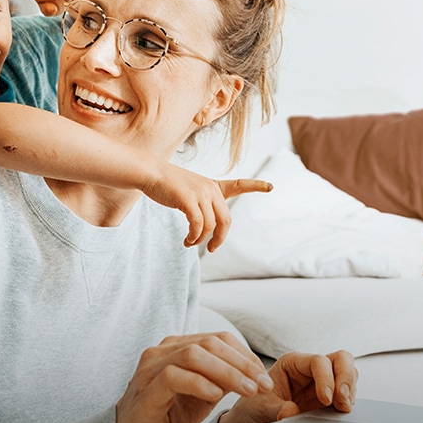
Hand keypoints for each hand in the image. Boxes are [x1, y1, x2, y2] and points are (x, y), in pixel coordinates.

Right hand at [115, 332, 273, 422]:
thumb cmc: (168, 410)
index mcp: (178, 346)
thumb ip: (223, 378)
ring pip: (193, 355)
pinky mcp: (146, 389)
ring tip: (246, 390)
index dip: (245, 355)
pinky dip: (199, 383)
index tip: (264, 376)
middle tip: (262, 385)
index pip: (218, 338)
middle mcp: (164, 350)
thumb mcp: (204, 391)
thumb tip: (254, 374)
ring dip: (227, 372)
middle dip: (242, 364)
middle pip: (209, 343)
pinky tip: (215, 395)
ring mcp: (151, 368)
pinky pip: (173, 377)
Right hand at [143, 162, 271, 251]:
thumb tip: (205, 231)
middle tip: (212, 249)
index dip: (255, 186)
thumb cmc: (168, 185)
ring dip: (201, 240)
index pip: (238, 184)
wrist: (151, 173)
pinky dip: (194, 237)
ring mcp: (200, 193)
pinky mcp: (188, 199)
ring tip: (190, 242)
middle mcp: (210, 189)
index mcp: (213, 186)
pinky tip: (187, 240)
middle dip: (219, 238)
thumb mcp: (190, 192)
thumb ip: (202, 207)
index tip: (271, 186)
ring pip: (210, 226)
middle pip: (225, 220)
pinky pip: (197, 225)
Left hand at [219, 351, 357, 422]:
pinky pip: (348, 393)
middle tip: (343, 401)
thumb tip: (291, 412)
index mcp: (292, 363)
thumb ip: (275, 410)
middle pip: (342, 359)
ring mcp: (323, 382)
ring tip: (342, 409)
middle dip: (346, 378)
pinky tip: (341, 412)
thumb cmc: (254, 408)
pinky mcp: (329, 397)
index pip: (319, 361)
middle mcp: (310, 369)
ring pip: (349, 373)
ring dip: (350, 390)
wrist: (253, 422)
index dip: (326, 378)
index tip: (325, 399)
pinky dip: (349, 401)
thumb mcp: (260, 409)